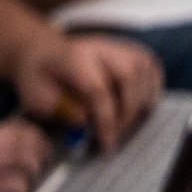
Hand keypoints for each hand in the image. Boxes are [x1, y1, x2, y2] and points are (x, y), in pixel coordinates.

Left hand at [15, 30, 162, 151]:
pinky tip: (136, 106)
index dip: (105, 120)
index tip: (106, 144)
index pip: (98, 89)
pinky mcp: (134, 52)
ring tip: (123, 121)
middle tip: (115, 133)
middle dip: (127, 111)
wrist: (43, 52)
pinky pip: (154, 72)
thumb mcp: (37, 97)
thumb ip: (60, 110)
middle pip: (129, 76)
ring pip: (146, 73)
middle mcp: (102, 47)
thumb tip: (87, 121)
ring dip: (140, 102)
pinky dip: (151, 91)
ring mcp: (121, 47)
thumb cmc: (40, 77)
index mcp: (74, 57)